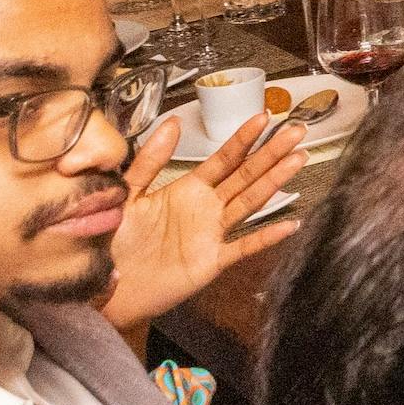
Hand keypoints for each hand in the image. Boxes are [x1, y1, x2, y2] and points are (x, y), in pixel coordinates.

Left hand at [101, 110, 305, 328]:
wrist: (104, 288)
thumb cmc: (112, 241)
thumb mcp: (128, 193)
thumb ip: (150, 161)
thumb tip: (172, 123)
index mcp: (187, 189)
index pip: (223, 159)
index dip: (244, 139)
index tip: (264, 117)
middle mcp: (205, 208)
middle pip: (245, 175)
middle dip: (271, 153)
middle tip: (297, 131)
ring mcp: (212, 234)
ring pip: (250, 202)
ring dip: (275, 181)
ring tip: (299, 159)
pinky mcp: (211, 261)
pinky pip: (244, 247)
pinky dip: (266, 237)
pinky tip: (289, 224)